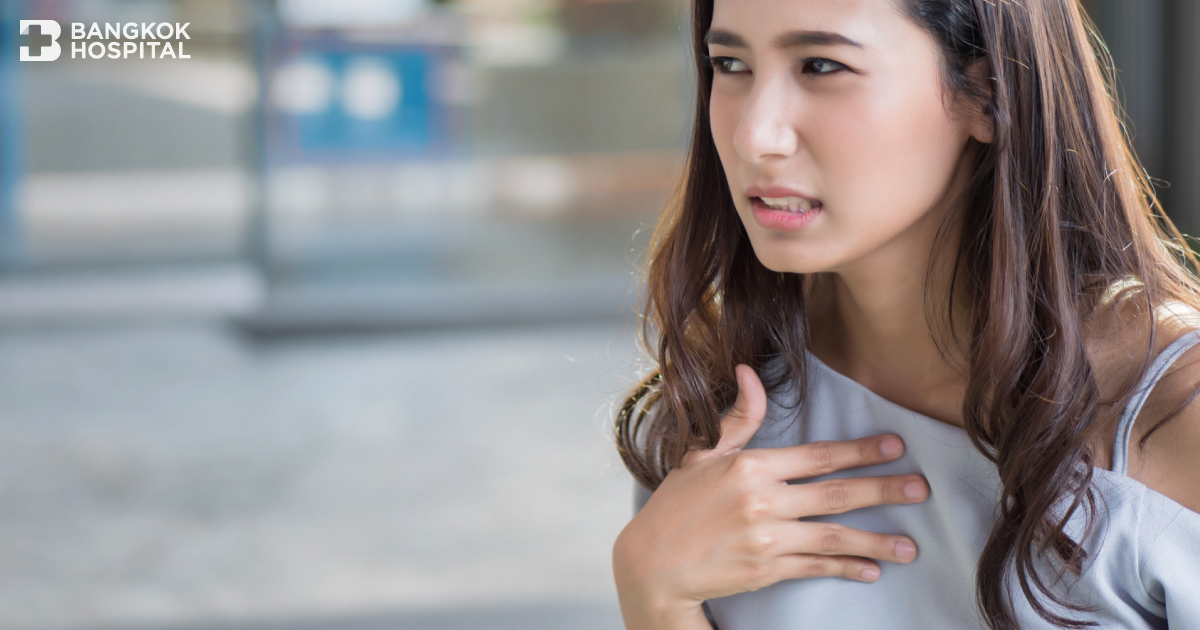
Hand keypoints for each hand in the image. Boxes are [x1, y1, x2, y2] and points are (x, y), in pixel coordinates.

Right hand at [613, 364, 928, 621]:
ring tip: (910, 546)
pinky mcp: (766, 571)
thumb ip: (738, 417)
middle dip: (883, 490)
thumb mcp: (702, 453)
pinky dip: (846, 568)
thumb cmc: (677, 505)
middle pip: (836, 494)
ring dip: (876, 541)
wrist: (653, 563)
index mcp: (750, 467)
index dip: (859, 451)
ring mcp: (767, 539)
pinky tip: (872, 570)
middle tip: (920, 488)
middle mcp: (762, 502)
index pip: (817, 456)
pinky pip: (816, 567)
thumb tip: (752, 371)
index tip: (894, 446)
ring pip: (834, 536)